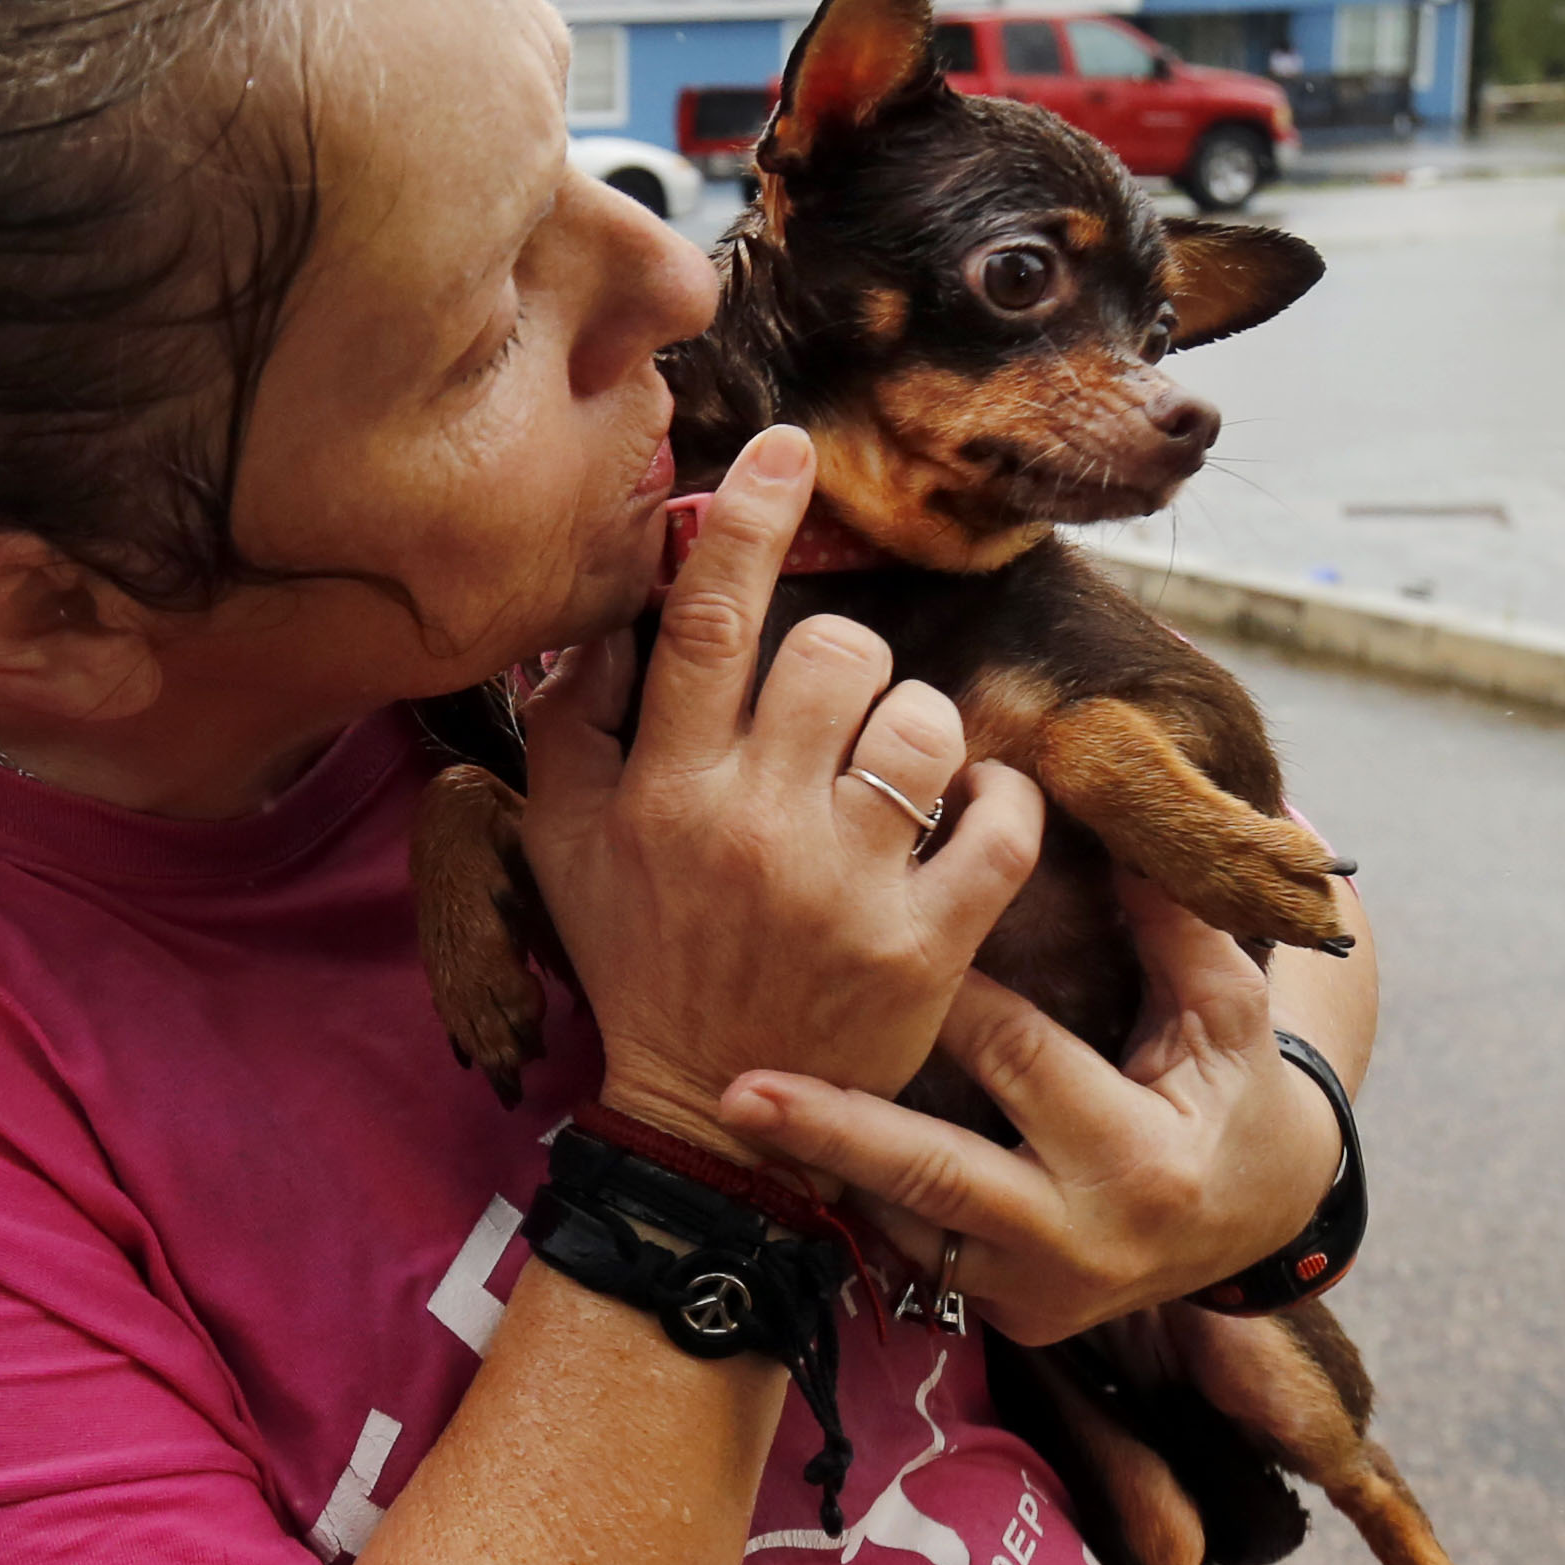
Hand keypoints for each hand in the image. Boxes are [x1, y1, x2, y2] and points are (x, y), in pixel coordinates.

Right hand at [516, 426, 1042, 1157]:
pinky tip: (967, 822)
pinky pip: (1002, 822)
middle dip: (845, 660)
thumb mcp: (562, 843)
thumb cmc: (637, 958)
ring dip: (919, 731)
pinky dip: (999, 806)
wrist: (705, 1115)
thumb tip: (603, 613)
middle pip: (834, 654)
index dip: (750, 521)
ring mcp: (847, 887)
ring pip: (927, 724)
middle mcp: (751, 827)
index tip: (788, 449)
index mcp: (660, 792)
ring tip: (894, 776)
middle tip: (832, 713)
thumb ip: (573, 724)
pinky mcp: (928, 944)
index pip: (703, 623)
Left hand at [714, 876, 1343, 1343]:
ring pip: (906, 1228)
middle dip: (834, 1131)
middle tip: (736, 1089)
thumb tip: (1115, 819)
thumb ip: (1175, 926)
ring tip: (734, 1111)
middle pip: (936, 1174)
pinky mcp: (1010, 1320)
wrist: (1260, 1222)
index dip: (951, 998)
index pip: (1023, 1060)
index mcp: (1143, 1161)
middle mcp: (1084, 1241)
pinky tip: (792, 1154)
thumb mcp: (1228, 1015)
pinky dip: (861, 1201)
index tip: (870, 936)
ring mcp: (1038, 1294)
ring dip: (825, 1166)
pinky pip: (917, 1258)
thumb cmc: (1234, 1094)